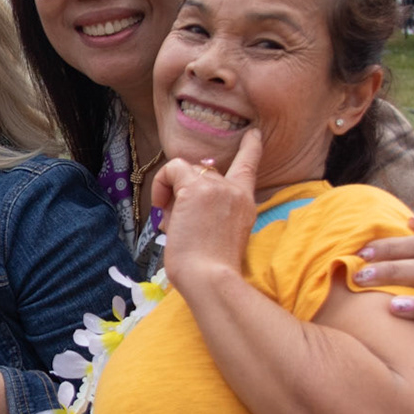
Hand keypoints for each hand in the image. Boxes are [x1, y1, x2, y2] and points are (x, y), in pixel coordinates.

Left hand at [150, 129, 262, 292]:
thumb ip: (208, 211)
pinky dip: (161, 183)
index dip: (250, 148)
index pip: (249, 167)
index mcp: (245, 204)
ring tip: (174, 224)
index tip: (253, 134)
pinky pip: (172, 169)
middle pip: (203, 173)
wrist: (210, 279)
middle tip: (180, 225)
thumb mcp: (218, 234)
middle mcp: (235, 191)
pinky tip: (160, 205)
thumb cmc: (209, 269)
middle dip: (185, 194)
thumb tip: (179, 198)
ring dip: (173, 196)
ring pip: (185, 172)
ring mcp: (218, 187)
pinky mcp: (196, 189)